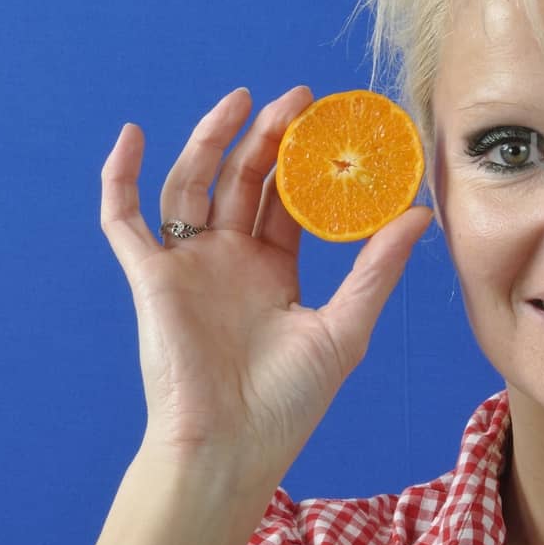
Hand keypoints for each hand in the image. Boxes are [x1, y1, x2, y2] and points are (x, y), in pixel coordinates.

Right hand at [99, 86, 430, 480]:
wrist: (232, 447)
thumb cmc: (289, 402)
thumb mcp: (346, 325)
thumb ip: (378, 266)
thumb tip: (421, 211)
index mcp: (273, 269)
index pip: (288, 199)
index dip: (306, 160)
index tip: (332, 121)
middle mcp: (229, 260)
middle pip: (243, 180)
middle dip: (268, 136)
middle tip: (297, 98)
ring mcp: (187, 265)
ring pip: (192, 185)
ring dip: (209, 140)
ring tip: (240, 101)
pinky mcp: (150, 277)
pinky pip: (124, 220)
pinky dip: (122, 177)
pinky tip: (135, 136)